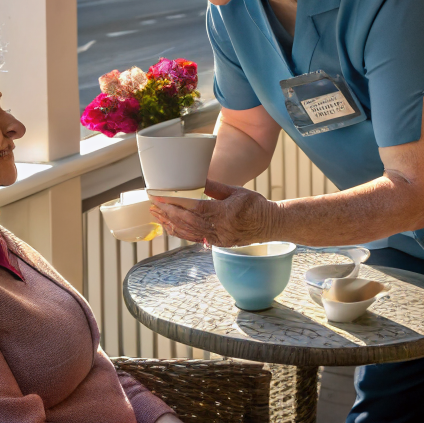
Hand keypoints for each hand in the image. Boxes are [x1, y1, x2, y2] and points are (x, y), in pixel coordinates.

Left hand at [149, 179, 278, 245]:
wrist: (271, 224)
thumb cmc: (255, 204)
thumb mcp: (235, 190)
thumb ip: (214, 187)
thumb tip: (196, 179)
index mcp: (225, 213)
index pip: (194, 208)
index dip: (174, 203)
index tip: (159, 198)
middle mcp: (220, 229)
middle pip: (187, 222)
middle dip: (167, 213)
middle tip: (152, 205)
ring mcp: (218, 239)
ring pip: (188, 232)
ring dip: (170, 224)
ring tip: (156, 215)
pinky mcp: (218, 244)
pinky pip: (194, 238)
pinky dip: (180, 232)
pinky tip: (170, 226)